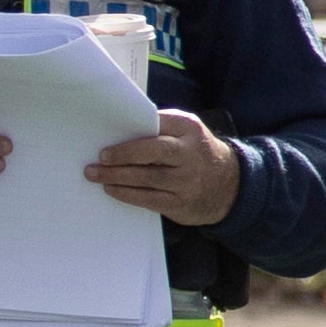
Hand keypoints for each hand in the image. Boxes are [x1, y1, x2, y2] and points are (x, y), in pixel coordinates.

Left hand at [88, 110, 243, 228]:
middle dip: (123, 154)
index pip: (158, 124)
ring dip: (117, 176)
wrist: (230, 186)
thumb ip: (162, 128)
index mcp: (190, 129)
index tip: (109, 135)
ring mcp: (187, 180)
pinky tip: (112, 189)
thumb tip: (120, 132)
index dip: (132, 129)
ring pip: (147, 177)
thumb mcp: (188, 133)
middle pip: (153, 151)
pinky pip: (149, 199)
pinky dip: (127, 194)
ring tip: (95, 175)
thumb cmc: (197, 154)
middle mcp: (191, 153)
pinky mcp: (181, 202)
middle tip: (101, 157)